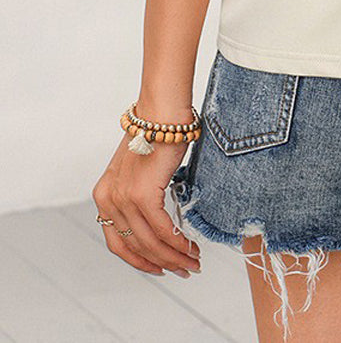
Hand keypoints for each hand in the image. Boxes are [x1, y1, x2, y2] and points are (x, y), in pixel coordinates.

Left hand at [92, 132, 200, 277]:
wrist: (162, 112)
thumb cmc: (157, 135)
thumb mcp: (138, 171)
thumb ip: (140, 197)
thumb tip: (158, 225)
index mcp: (103, 196)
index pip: (117, 242)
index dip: (139, 261)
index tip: (159, 269)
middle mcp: (108, 199)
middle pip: (135, 246)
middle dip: (162, 263)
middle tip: (184, 270)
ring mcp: (123, 198)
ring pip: (150, 241)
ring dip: (174, 256)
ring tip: (193, 262)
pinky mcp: (142, 194)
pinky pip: (162, 228)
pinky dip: (178, 242)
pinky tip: (191, 247)